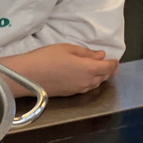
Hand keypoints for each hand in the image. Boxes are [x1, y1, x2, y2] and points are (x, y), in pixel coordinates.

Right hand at [0, 44, 118, 97]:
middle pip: (104, 77)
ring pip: (95, 84)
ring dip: (99, 77)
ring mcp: (78, 90)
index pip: (108, 67)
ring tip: (97, 70)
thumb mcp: (67, 48)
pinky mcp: (70, 94)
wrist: (28, 75)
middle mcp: (86, 82)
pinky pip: (85, 88)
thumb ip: (86, 53)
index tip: (114, 59)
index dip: (113, 63)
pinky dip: (89, 82)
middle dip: (108, 70)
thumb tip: (100, 55)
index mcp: (88, 69)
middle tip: (108, 64)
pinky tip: (84, 77)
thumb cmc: (45, 58)